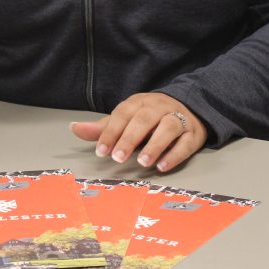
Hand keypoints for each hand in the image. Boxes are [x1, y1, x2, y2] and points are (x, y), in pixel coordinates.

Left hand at [70, 93, 205, 172]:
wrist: (189, 108)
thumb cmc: (150, 118)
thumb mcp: (127, 119)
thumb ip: (103, 127)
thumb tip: (74, 128)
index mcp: (140, 102)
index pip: (124, 114)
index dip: (111, 131)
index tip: (101, 151)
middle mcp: (160, 108)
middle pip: (145, 119)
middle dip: (130, 138)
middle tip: (118, 157)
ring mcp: (179, 119)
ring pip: (168, 128)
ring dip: (155, 144)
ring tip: (143, 162)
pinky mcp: (193, 134)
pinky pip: (186, 143)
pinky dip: (175, 154)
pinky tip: (163, 166)